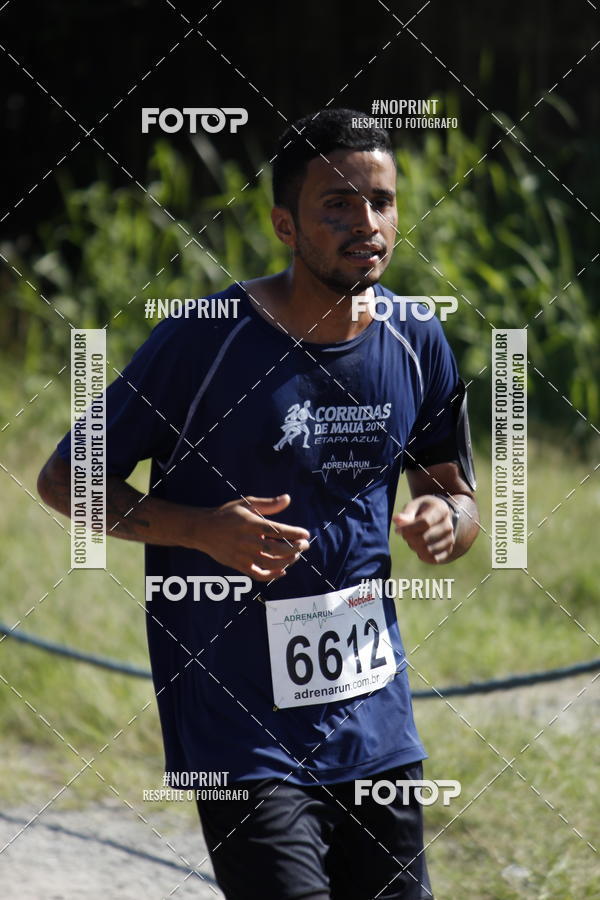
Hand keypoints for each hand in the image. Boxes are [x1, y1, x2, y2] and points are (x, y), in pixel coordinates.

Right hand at [192, 494, 310, 580]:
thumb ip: (268, 504)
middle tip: (304, 545)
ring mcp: (242, 555)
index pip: (278, 530)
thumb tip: (288, 499)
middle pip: (277, 549)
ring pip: (270, 564)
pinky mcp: (238, 565)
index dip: (295, 533)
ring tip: (296, 556)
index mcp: (251, 524)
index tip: (306, 534)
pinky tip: (282, 571)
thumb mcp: (246, 503)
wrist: (202, 529)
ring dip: (287, 561)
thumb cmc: (226, 514)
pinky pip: (258, 575)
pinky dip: (272, 575)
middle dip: (295, 548)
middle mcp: (247, 541)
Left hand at [392, 495, 454, 563]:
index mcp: (441, 510)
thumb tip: (397, 520)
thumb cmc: (422, 510)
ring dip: (414, 547)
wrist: (438, 517)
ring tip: (412, 539)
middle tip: (404, 535)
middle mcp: (448, 526)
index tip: (397, 530)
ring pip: (428, 550)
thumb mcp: (414, 506)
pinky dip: (422, 555)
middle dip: (409, 539)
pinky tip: (419, 547)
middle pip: (424, 538)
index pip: (424, 522)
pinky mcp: (448, 550)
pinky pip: (433, 559)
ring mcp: (450, 539)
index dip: (408, 528)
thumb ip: (406, 513)